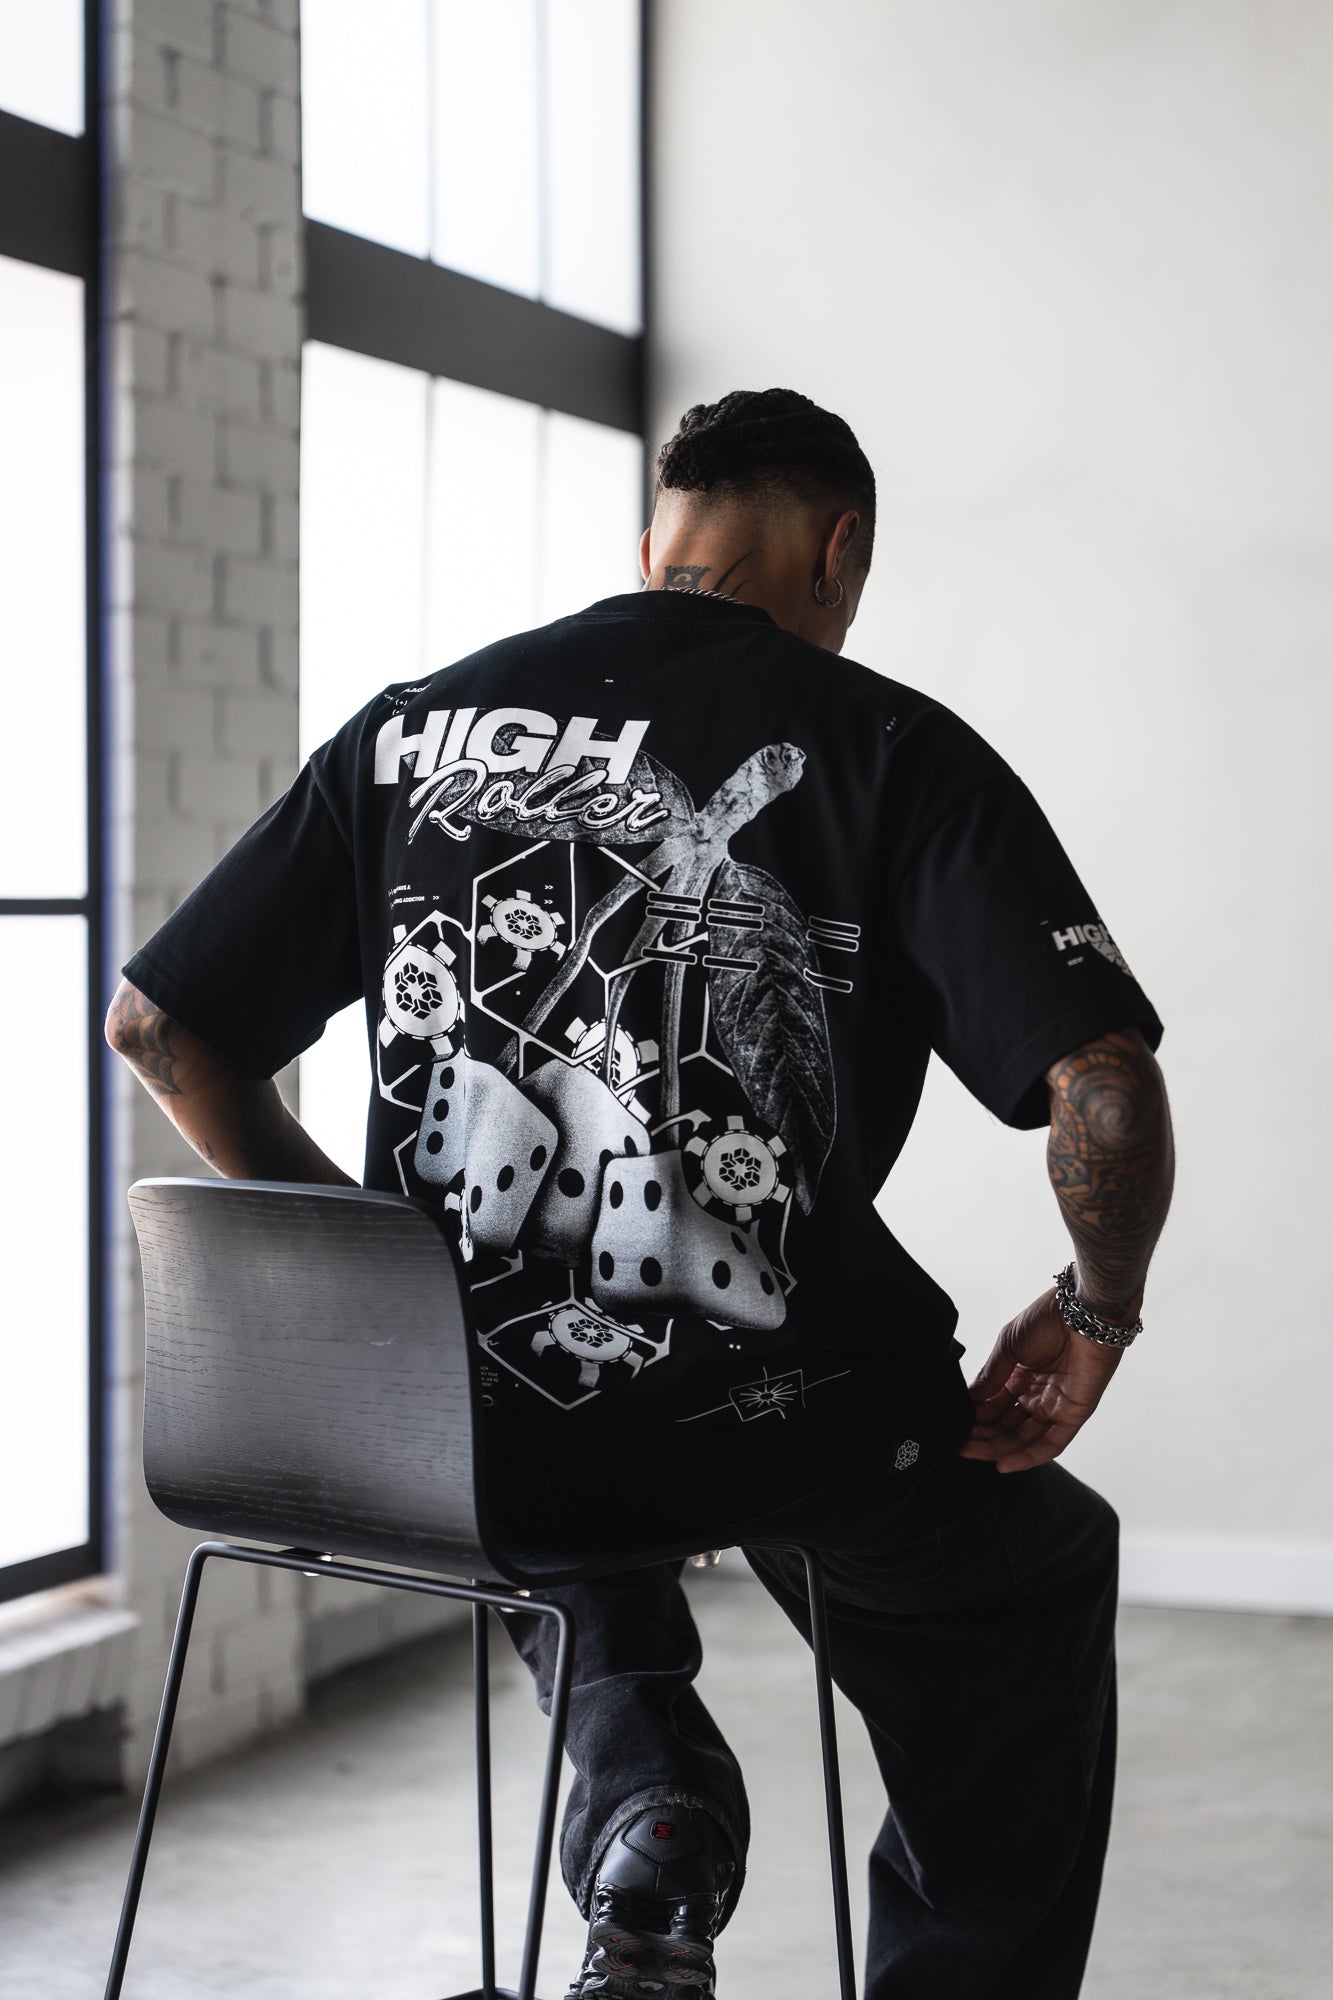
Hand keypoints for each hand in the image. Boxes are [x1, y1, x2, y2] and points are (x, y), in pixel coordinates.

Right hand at [959, 1288, 1124, 1474]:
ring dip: (999, 1448)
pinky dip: (1028, 1457)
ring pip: (1024, 1438)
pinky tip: (1004, 1464)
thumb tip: (967, 1401)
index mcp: (1019, 1376)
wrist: (1082, 1314)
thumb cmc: (1046, 1320)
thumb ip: (990, 1377)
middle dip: (983, 1436)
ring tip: (971, 1452)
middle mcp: (1035, 1394)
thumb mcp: (1008, 1347)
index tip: (954, 1426)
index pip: (993, 1406)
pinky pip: (1051, 1444)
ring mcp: (1054, 1406)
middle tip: (959, 1444)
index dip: (975, 1417)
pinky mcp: (1073, 1415)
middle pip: (1006, 1425)